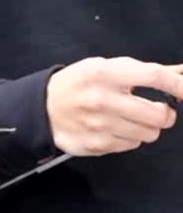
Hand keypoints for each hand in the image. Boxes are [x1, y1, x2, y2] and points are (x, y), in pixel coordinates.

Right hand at [46, 56, 182, 155]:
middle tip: (158, 110)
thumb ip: (146, 71)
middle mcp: (103, 99)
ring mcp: (100, 125)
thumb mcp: (106, 67)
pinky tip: (118, 128)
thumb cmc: (79, 83)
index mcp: (104, 73)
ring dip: (148, 127)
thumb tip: (182, 72)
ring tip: (133, 119)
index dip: (176, 84)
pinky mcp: (98, 145)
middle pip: (158, 114)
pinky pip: (132, 145)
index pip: (153, 76)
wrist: (44, 108)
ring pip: (149, 133)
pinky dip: (131, 137)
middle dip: (165, 114)